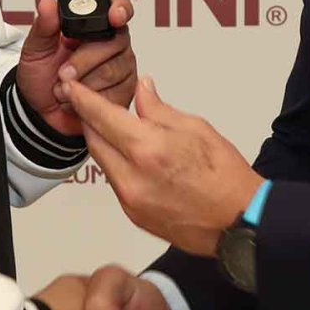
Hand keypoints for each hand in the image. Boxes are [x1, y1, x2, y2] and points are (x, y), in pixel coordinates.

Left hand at [15, 0, 136, 136]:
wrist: (40, 111)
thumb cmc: (41, 76)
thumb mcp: (35, 49)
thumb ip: (43, 27)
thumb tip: (47, 4)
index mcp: (95, 24)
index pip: (118, 6)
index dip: (120, 9)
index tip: (113, 17)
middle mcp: (114, 43)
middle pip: (114, 43)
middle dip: (83, 60)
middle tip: (62, 72)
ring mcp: (122, 67)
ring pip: (112, 71)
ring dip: (82, 84)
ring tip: (64, 87)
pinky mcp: (124, 92)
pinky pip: (114, 94)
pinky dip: (90, 101)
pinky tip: (78, 101)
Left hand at [63, 77, 262, 255]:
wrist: (239, 222)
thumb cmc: (226, 175)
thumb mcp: (196, 128)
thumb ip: (159, 110)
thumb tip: (141, 90)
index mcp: (148, 148)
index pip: (101, 116)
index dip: (82, 98)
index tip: (70, 86)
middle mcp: (132, 176)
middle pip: (93, 140)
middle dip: (88, 119)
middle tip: (87, 102)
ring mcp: (130, 199)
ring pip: (103, 162)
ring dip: (103, 142)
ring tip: (113, 126)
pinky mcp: (133, 215)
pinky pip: (115, 182)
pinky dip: (117, 164)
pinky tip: (131, 155)